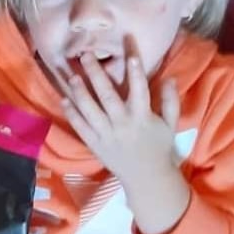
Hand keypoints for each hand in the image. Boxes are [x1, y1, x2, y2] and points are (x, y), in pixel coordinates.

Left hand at [58, 49, 190, 233]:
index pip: (139, 90)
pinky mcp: (94, 143)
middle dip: (96, 74)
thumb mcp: (171, 124)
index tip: (130, 55)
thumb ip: (170, 101)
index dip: (135, 72)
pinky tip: (63, 100)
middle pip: (107, 96)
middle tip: (85, 55)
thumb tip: (169, 77)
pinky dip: (71, 114)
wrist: (145, 177)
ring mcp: (105, 134)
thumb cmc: (159, 147)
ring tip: (71, 75)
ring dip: (79, 92)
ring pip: (90, 110)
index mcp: (142, 117)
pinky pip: (80, 127)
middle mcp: (122, 123)